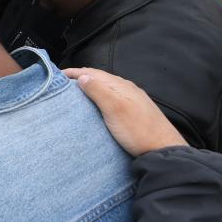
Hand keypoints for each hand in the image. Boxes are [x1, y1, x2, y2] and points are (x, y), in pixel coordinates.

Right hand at [64, 67, 187, 156]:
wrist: (163, 149)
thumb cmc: (138, 130)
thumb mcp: (115, 109)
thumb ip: (99, 91)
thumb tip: (83, 77)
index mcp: (120, 86)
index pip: (93, 73)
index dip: (75, 72)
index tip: (58, 75)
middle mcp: (127, 89)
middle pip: (99, 78)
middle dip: (81, 77)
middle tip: (63, 83)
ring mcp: (132, 99)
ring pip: (106, 87)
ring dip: (90, 86)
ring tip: (76, 92)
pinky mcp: (135, 110)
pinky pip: (112, 96)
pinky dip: (99, 95)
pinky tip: (97, 104)